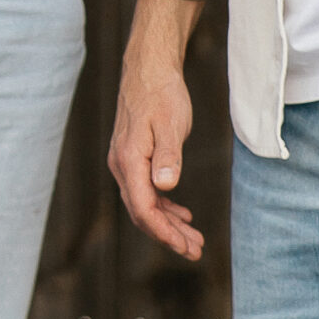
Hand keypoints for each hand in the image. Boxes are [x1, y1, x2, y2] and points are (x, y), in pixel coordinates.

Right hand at [108, 0, 203, 260]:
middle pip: (142, 212)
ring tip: (194, 239)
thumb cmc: (162, 93)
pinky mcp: (133, 157)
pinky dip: (163, 206)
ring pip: (144, 203)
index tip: (186, 247)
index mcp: (129, 160)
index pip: (143, 208)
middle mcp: (122, 165)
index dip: (164, 232)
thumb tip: (165, 187)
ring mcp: (125, 161)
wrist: (149, 68)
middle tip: (197, 250)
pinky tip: (181, 213)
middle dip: (169, 235)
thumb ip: (168, 156)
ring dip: (168, 224)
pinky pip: (145, 190)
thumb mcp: (171, 124)